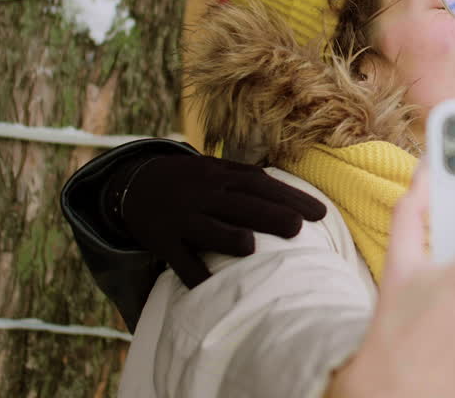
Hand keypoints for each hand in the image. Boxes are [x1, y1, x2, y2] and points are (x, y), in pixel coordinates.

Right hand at [120, 151, 327, 286]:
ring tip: (252, 247)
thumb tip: (293, 192)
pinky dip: (192, 272)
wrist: (135, 183)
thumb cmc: (192, 181)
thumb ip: (249, 179)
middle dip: (268, 214)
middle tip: (297, 228)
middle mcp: (203, 195)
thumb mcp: (217, 170)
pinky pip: (178, 259)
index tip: (320, 214)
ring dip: (227, 237)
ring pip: (206, 228)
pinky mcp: (163, 241)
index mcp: (221, 176)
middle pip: (239, 204)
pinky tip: (209, 284)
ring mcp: (182, 218)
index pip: (260, 184)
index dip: (290, 197)